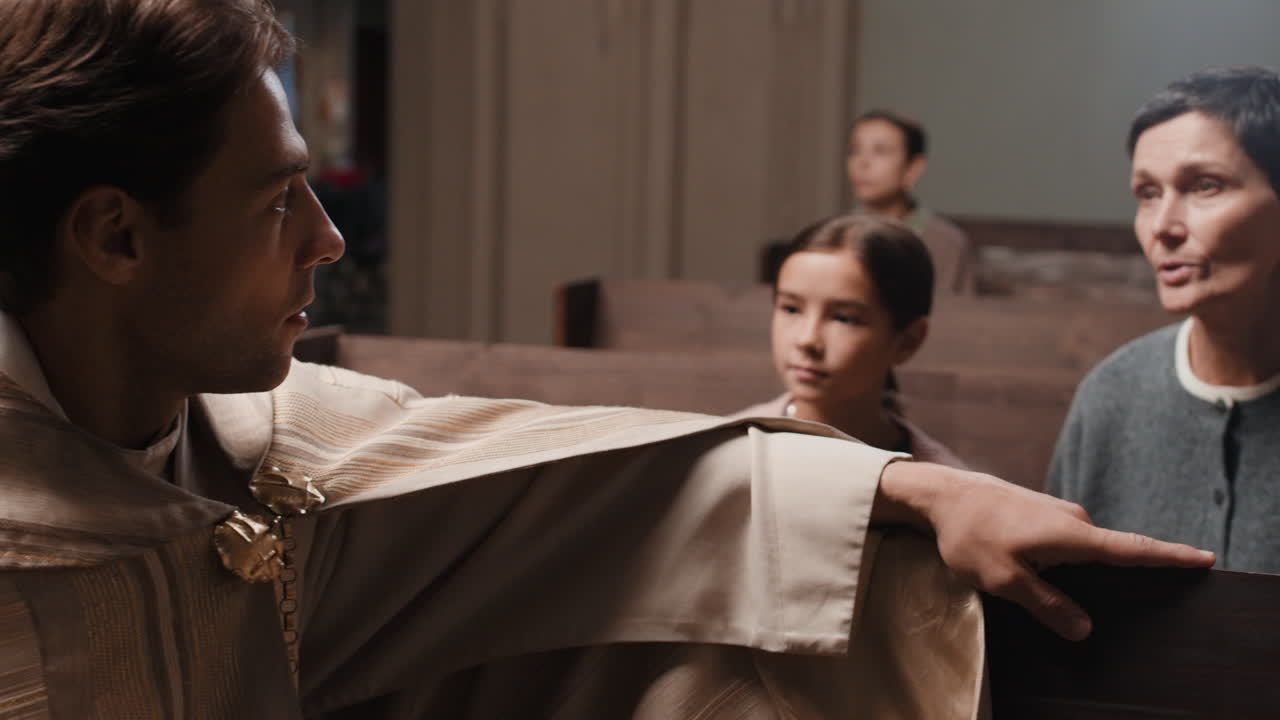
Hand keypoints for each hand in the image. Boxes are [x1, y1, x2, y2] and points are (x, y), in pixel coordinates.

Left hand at [874, 461, 1215, 640]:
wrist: (943, 494)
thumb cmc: (971, 535)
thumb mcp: (1005, 580)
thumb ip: (1047, 604)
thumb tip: (1084, 629)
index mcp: (1073, 536)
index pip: (1132, 550)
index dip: (1170, 557)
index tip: (1206, 559)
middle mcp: (1075, 521)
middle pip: (1113, 556)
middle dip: (1126, 580)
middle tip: (1132, 602)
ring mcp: (1061, 516)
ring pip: (1087, 554)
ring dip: (1084, 574)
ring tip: (1071, 595)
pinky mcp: (1046, 517)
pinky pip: (1070, 547)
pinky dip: (1068, 564)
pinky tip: (1051, 578)